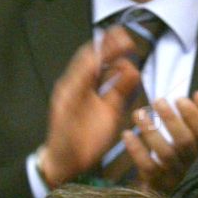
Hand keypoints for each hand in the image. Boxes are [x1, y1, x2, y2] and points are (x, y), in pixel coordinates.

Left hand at [38, 27, 142, 187]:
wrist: (67, 161)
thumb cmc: (63, 136)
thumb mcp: (69, 109)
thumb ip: (82, 85)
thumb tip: (95, 62)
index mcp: (73, 84)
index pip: (88, 59)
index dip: (101, 46)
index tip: (113, 35)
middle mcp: (86, 88)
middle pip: (102, 62)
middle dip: (114, 49)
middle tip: (128, 40)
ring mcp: (100, 99)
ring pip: (114, 75)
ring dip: (122, 65)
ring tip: (131, 58)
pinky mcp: (111, 111)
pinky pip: (121, 92)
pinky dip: (128, 82)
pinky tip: (134, 75)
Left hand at [121, 91, 197, 191]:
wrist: (166, 193)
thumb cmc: (183, 157)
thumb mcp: (196, 137)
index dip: (195, 115)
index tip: (179, 99)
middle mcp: (193, 164)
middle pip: (185, 142)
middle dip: (171, 119)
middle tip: (158, 101)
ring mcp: (175, 176)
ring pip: (166, 154)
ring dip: (151, 131)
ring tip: (138, 113)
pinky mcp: (158, 185)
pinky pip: (148, 167)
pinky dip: (137, 150)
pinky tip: (127, 134)